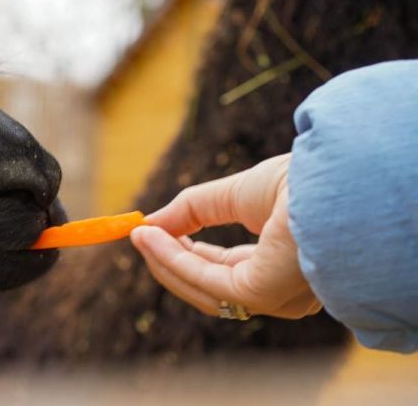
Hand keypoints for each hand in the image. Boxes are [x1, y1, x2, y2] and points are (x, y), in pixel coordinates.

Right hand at [130, 154, 321, 318]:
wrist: (331, 175)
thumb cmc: (298, 180)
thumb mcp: (233, 193)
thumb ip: (191, 210)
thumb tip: (148, 224)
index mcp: (282, 264)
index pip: (225, 269)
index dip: (185, 252)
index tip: (154, 234)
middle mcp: (281, 289)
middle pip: (210, 286)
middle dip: (170, 261)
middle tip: (139, 236)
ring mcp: (273, 296)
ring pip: (203, 288)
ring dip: (164, 261)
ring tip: (138, 234)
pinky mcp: (260, 293)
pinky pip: (204, 280)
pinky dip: (172, 259)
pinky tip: (150, 238)